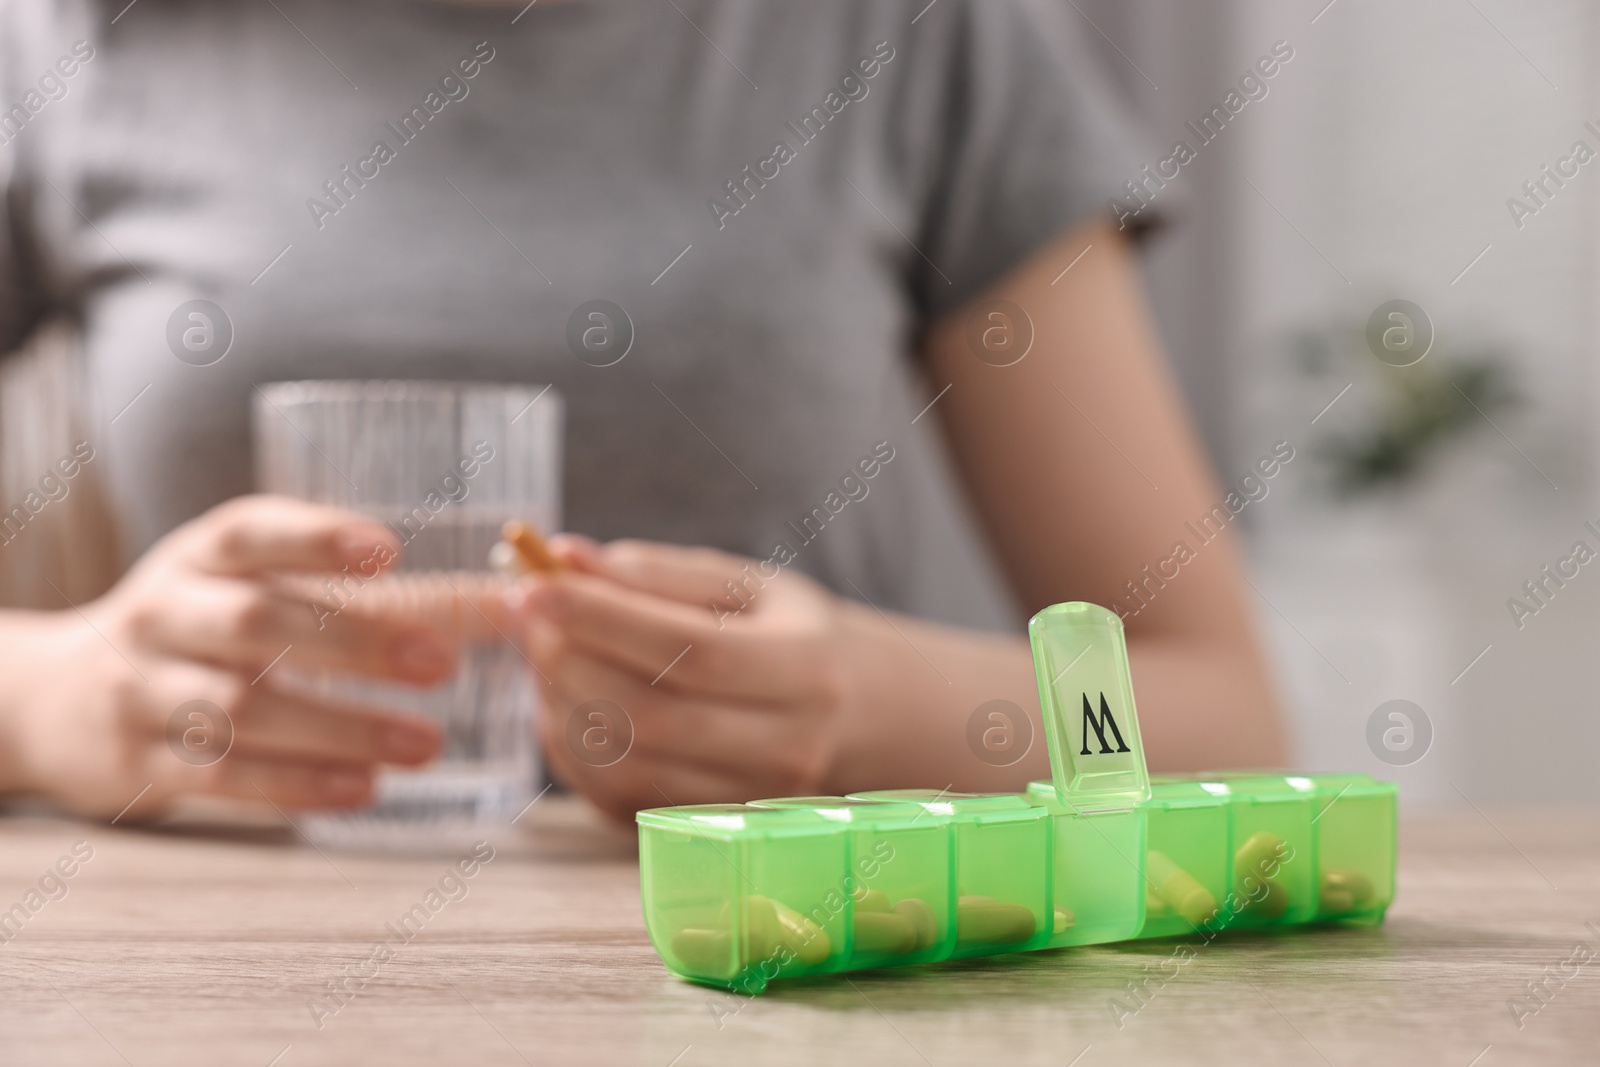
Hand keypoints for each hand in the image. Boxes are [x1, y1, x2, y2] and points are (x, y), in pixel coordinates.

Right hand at [0, 495, 451, 819]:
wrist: (56, 699)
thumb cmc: (200, 629)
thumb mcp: (257, 588)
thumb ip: (370, 594)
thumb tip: (509, 602)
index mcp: (200, 556)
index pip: (253, 532)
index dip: (317, 536)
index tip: (390, 551)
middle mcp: (165, 614)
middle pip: (258, 621)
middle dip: (354, 640)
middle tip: (438, 661)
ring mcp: (146, 691)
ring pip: (242, 709)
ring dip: (341, 728)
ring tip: (426, 744)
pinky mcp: (142, 764)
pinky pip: (223, 777)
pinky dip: (297, 785)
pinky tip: (364, 788)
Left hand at [514, 538, 851, 821]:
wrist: (851, 716)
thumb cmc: (788, 635)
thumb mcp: (747, 585)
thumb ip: (660, 573)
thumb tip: (568, 560)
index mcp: (806, 671)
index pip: (692, 651)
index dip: (605, 619)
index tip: (539, 583)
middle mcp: (786, 748)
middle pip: (652, 716)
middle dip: (571, 660)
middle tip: (528, 611)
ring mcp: (746, 802)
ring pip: (626, 763)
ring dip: (562, 702)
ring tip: (545, 647)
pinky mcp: (705, 830)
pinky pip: (616, 794)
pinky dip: (572, 746)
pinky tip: (565, 697)